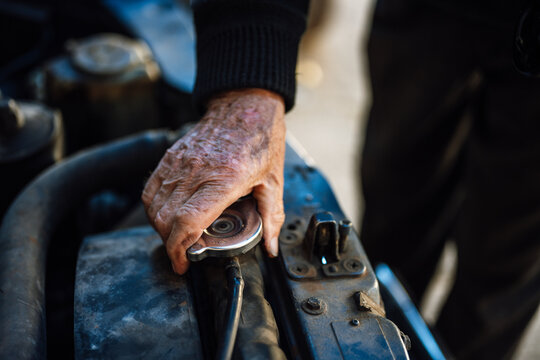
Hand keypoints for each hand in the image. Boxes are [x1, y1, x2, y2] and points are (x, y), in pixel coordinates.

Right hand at [142, 89, 285, 273]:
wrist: (245, 104)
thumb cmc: (261, 139)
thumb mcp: (273, 181)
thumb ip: (271, 217)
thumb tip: (270, 246)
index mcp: (224, 179)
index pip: (188, 221)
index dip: (180, 248)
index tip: (183, 263)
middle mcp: (197, 170)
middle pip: (166, 218)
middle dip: (170, 244)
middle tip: (184, 254)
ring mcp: (181, 162)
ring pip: (154, 205)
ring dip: (161, 228)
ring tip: (177, 238)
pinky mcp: (172, 156)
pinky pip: (151, 187)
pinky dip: (153, 208)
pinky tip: (166, 216)